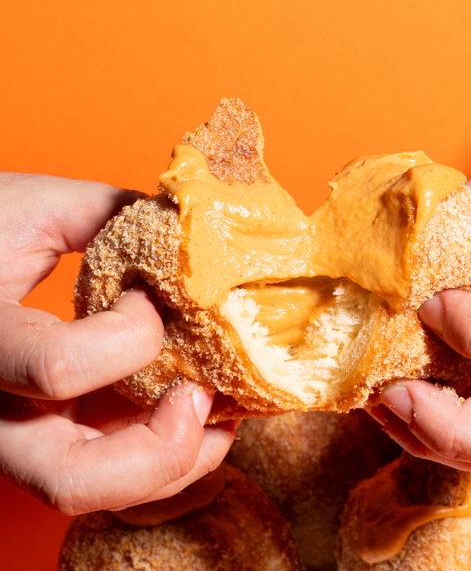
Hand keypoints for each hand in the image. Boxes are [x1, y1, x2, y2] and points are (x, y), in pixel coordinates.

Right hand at [0, 173, 235, 514]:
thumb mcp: (31, 209)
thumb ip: (105, 215)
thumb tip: (182, 232)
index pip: (60, 368)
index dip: (131, 334)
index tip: (148, 298)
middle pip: (73, 478)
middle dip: (162, 448)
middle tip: (203, 396)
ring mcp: (24, 433)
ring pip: (98, 489)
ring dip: (174, 461)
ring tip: (218, 413)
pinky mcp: (51, 434)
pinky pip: (110, 469)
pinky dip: (162, 451)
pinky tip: (195, 412)